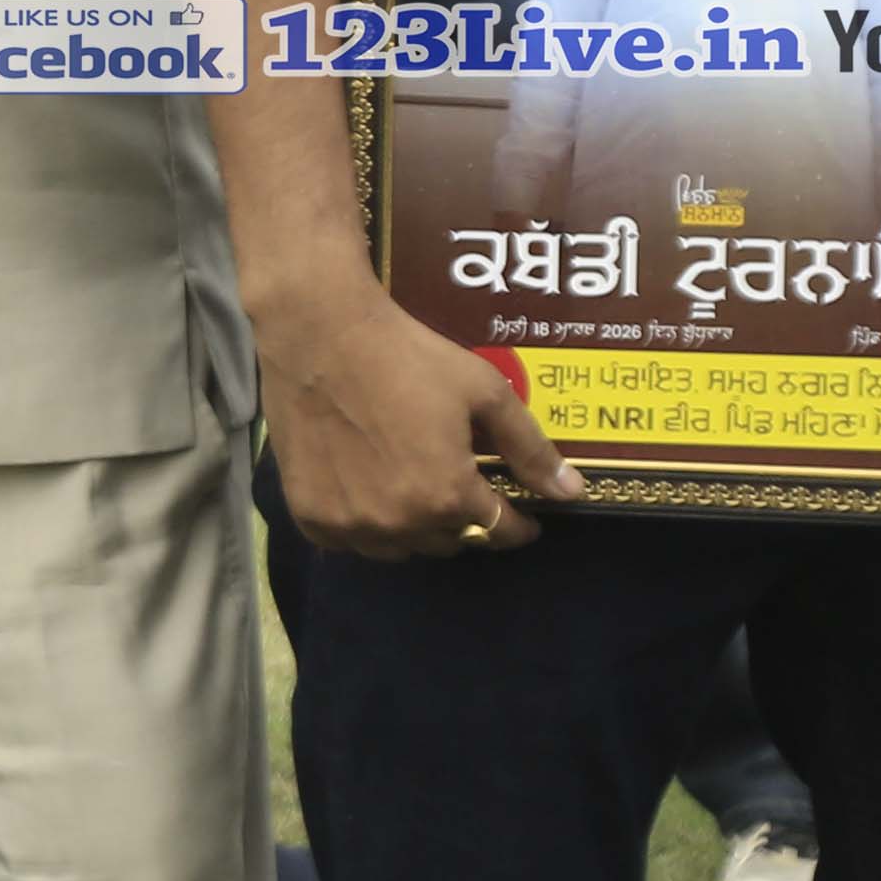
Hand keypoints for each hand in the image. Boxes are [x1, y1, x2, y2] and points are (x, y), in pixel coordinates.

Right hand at [265, 282, 584, 560]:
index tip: (522, 515)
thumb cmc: (406, 356)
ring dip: (415, 527)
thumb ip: (529, 448)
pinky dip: (365, 526)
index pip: (498, 531)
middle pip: (449, 541)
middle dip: (463, 518)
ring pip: (399, 548)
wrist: (318, 333)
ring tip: (413, 490)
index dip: (518, 523)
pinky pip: (350, 542)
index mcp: (448, 495)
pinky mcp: (309, 515)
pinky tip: (367, 492)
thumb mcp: (483, 391)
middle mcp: (401, 523)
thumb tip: (570, 492)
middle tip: (457, 483)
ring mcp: (350, 523)